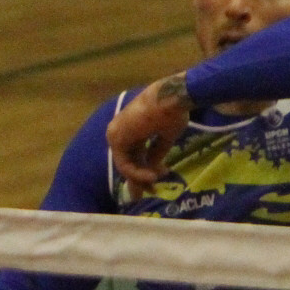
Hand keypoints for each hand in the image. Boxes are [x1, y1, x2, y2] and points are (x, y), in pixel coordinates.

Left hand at [107, 74, 192, 189]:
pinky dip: (137, 174)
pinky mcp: (117, 140)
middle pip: (128, 161)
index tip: (157, 179)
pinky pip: (125, 165)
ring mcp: (116, 135)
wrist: (172, 97)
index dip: (145, 169)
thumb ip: (157, 152)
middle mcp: (120, 131)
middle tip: (150, 192)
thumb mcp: (165, 136)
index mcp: (131, 128)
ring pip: (125, 165)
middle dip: (139, 179)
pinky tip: (151, 177)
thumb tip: (153, 169)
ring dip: (140, 178)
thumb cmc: (173, 111)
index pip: (134, 154)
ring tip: (154, 185)